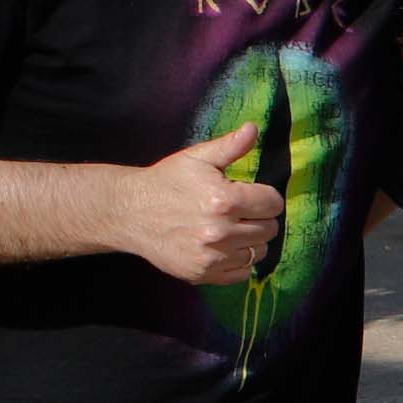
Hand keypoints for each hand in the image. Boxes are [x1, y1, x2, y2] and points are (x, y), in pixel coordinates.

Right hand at [120, 122, 285, 285]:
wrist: (130, 212)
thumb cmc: (166, 181)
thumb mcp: (197, 158)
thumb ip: (230, 146)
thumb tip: (254, 128)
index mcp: (224, 200)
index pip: (273, 203)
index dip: (265, 196)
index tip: (250, 194)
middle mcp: (221, 232)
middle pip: (270, 229)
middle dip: (259, 218)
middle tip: (239, 211)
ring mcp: (212, 256)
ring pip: (259, 252)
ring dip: (250, 240)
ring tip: (230, 228)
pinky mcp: (203, 274)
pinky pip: (243, 272)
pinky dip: (238, 260)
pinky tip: (222, 246)